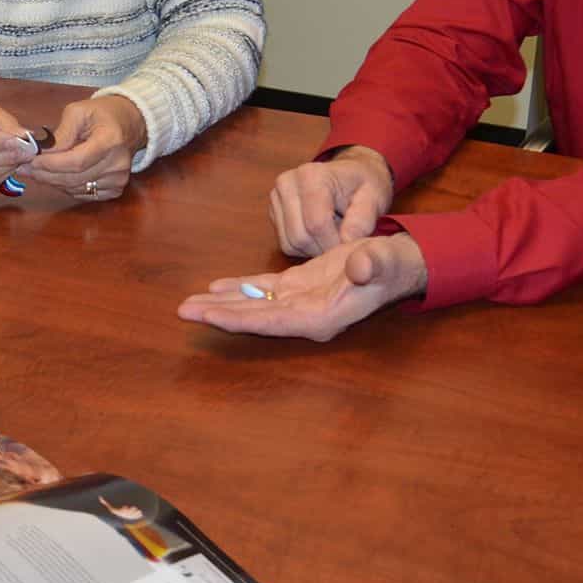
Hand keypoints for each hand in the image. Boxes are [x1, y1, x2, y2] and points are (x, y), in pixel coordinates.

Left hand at [22, 95, 144, 201]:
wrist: (128, 124)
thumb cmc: (101, 114)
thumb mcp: (79, 111)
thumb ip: (61, 133)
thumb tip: (42, 153)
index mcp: (110, 140)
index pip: (76, 161)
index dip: (51, 164)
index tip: (31, 160)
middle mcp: (118, 164)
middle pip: (74, 178)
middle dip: (45, 174)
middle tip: (25, 167)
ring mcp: (118, 179)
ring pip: (76, 188)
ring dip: (53, 181)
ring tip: (36, 171)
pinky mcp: (115, 189)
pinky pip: (83, 194)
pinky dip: (66, 187)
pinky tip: (56, 176)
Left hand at [175, 231, 427, 341]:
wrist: (400, 263)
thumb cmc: (393, 266)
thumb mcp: (385, 262)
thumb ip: (372, 264)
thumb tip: (359, 263)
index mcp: (321, 317)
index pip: (271, 321)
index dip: (238, 318)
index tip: (209, 316)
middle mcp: (305, 316)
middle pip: (254, 317)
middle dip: (218, 314)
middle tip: (182, 312)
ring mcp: (301, 303)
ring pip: (254, 305)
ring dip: (222, 303)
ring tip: (189, 304)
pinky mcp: (300, 287)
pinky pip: (264, 291)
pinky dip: (240, 288)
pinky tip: (216, 287)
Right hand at [268, 147, 394, 255]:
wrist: (352, 174)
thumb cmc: (365, 184)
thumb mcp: (374, 197)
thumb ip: (363, 219)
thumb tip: (346, 240)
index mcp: (311, 175)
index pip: (316, 224)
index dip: (335, 243)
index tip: (352, 245)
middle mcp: (287, 182)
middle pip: (300, 236)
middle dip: (324, 247)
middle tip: (343, 240)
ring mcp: (276, 196)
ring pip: (290, 243)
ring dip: (315, 248)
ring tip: (334, 234)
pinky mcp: (274, 210)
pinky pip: (286, 243)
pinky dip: (305, 247)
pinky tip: (322, 234)